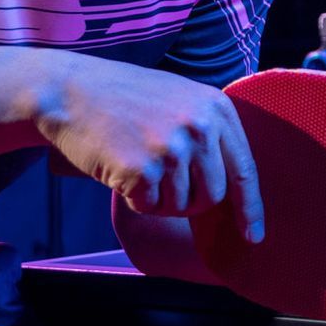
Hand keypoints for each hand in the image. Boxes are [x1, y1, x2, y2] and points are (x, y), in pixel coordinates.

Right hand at [35, 54, 263, 241]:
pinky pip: (149, 206)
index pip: (244, 169)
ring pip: (181, 205)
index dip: (249, 207)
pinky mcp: (142, 168)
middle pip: (213, 196)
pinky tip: (121, 168)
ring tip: (137, 163)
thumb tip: (231, 186)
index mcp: (216, 108)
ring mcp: (172, 147)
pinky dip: (134, 197)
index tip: (253, 235)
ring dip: (158, 197)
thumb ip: (208, 132)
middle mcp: (201, 127)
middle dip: (190, 201)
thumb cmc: (126, 98)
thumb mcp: (180, 99)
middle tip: (161, 180)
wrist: (72, 90)